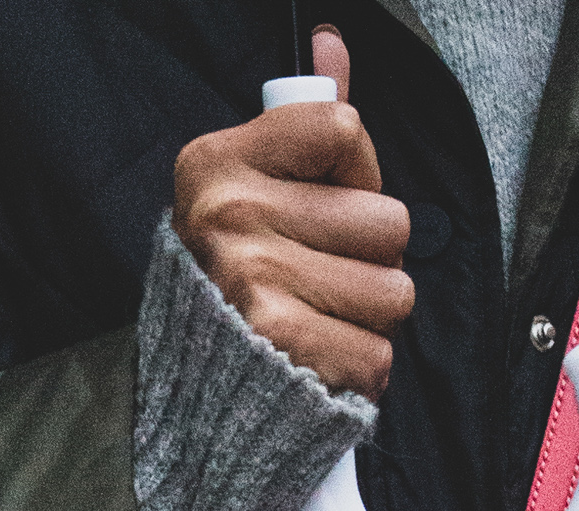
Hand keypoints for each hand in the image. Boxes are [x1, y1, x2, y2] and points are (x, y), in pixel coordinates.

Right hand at [171, 27, 412, 401]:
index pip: (342, 128)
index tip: (330, 204)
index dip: (360, 174)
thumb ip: (303, 121)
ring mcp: (255, 281)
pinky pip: (378, 354)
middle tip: (322, 280)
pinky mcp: (283, 347)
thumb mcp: (250, 188)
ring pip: (395, 293)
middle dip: (371, 261)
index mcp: (218, 165)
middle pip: (389, 221)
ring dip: (369, 320)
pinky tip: (319, 363)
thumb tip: (332, 44)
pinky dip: (357, 371)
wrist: (183, 397)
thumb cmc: (230, 285)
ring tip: (321, 323)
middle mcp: (232, 217)